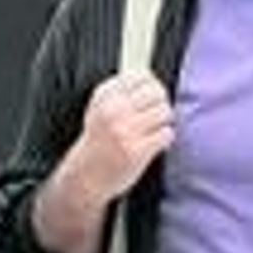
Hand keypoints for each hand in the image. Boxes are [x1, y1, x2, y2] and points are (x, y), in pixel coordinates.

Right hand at [69, 71, 173, 203]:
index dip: (151, 85)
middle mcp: (113, 111)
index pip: (141, 76)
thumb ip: (119, 92)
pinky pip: (166, 134)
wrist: (85, 176)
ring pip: (164, 111)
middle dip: (160, 103)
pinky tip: (153, 144)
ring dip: (163, 122)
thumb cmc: (97, 142)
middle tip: (155, 115)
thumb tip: (150, 78)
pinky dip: (164, 139)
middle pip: (157, 92)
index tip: (150, 95)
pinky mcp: (137, 150)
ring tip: (153, 130)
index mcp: (104, 97)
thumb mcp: (99, 110)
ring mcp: (126, 131)